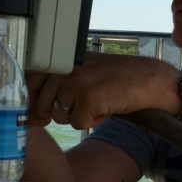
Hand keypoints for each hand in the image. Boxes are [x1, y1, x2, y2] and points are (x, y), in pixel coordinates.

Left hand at [26, 52, 181, 128]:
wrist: (151, 81)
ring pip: (59, 115)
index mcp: (63, 57)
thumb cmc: (118, 80)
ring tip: (98, 103)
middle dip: (62, 111)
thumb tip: (33, 104)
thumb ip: (59, 80)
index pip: (30, 82)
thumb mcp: (84, 71)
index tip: (53, 107)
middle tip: (86, 103)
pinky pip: (77, 124)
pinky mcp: (89, 97)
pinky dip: (93, 122)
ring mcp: (77, 80)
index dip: (38, 101)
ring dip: (78, 116)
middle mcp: (66, 66)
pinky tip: (107, 109)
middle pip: (43, 104)